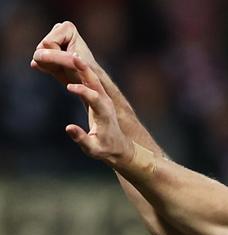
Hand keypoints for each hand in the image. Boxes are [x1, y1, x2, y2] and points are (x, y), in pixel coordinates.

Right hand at [31, 21, 95, 83]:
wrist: (88, 82)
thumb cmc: (84, 72)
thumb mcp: (70, 63)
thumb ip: (52, 58)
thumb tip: (33, 62)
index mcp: (67, 28)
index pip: (48, 42)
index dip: (57, 56)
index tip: (71, 61)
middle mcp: (58, 29)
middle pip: (41, 47)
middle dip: (52, 60)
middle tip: (66, 67)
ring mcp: (52, 39)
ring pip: (38, 55)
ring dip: (49, 65)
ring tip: (63, 68)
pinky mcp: (46, 50)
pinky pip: (38, 61)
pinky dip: (45, 68)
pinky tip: (55, 70)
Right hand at [31, 52, 131, 167]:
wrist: (119, 147)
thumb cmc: (105, 149)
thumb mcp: (92, 149)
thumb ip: (81, 139)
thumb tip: (68, 128)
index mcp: (104, 114)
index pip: (94, 98)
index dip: (83, 92)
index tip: (69, 87)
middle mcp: (105, 102)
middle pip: (95, 82)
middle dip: (84, 69)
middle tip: (72, 55)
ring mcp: (103, 96)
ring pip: (92, 77)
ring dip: (81, 65)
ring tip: (68, 52)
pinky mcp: (99, 95)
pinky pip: (89, 79)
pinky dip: (79, 69)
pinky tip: (68, 60)